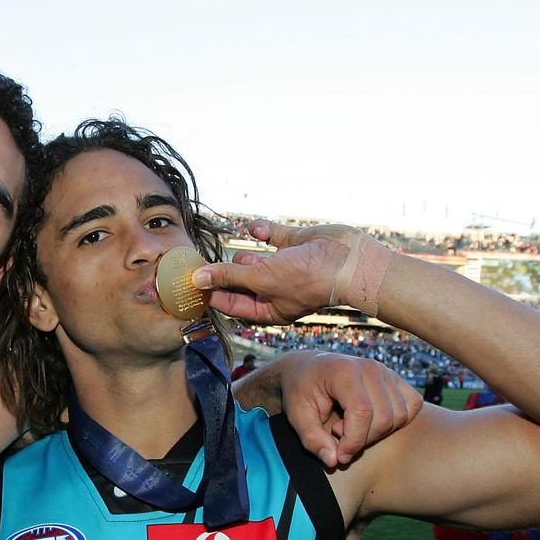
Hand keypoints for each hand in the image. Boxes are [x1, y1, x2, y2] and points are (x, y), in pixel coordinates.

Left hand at [193, 219, 370, 323]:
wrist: (351, 260)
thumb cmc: (309, 279)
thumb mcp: (262, 279)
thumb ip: (228, 277)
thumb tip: (197, 278)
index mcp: (268, 308)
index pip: (231, 303)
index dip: (211, 293)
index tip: (189, 282)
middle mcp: (274, 290)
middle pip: (238, 281)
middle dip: (225, 272)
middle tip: (203, 262)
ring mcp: (283, 266)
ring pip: (251, 259)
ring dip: (243, 254)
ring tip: (238, 255)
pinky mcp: (292, 244)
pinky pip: (268, 237)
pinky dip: (261, 231)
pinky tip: (257, 230)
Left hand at [275, 351, 422, 467]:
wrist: (307, 368)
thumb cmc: (300, 391)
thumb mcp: (297, 416)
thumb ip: (313, 440)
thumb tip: (334, 461)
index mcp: (343, 371)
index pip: (362, 412)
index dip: (354, 441)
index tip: (340, 455)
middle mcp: (370, 367)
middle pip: (384, 418)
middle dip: (363, 439)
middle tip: (338, 434)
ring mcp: (386, 371)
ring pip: (400, 416)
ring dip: (378, 432)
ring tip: (350, 424)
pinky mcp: (396, 378)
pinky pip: (412, 406)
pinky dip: (396, 421)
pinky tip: (372, 421)